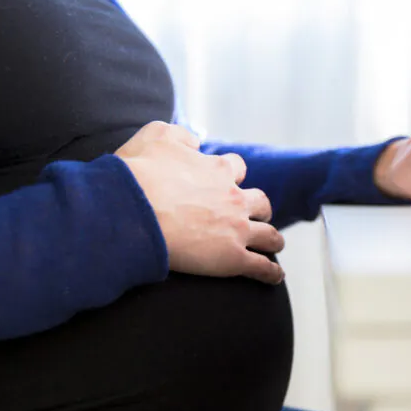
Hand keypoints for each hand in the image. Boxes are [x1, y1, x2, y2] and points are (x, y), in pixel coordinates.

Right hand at [116, 122, 284, 283]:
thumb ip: (179, 134)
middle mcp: (234, 198)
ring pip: (268, 234)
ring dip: (273, 239)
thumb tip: (196, 141)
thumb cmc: (138, 175)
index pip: (235, 167)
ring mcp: (237, 229)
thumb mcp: (156, 137)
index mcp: (217, 169)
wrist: (134, 212)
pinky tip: (276, 276)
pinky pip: (261, 267)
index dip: (232, 174)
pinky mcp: (232, 258)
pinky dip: (271, 272)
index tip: (228, 180)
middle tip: (257, 214)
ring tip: (275, 244)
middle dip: (260, 207)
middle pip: (260, 201)